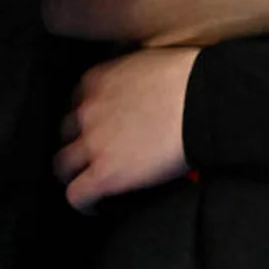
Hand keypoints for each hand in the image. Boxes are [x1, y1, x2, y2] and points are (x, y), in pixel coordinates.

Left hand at [53, 47, 198, 211]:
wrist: (205, 102)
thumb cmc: (192, 78)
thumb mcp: (152, 62)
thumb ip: (134, 74)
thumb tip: (144, 87)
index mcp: (99, 79)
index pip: (79, 98)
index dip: (90, 113)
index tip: (103, 122)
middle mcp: (88, 110)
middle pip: (67, 130)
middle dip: (79, 140)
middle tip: (98, 151)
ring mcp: (93, 143)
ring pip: (63, 165)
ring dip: (75, 172)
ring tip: (91, 181)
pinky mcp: (104, 174)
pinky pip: (77, 195)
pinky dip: (84, 202)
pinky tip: (96, 206)